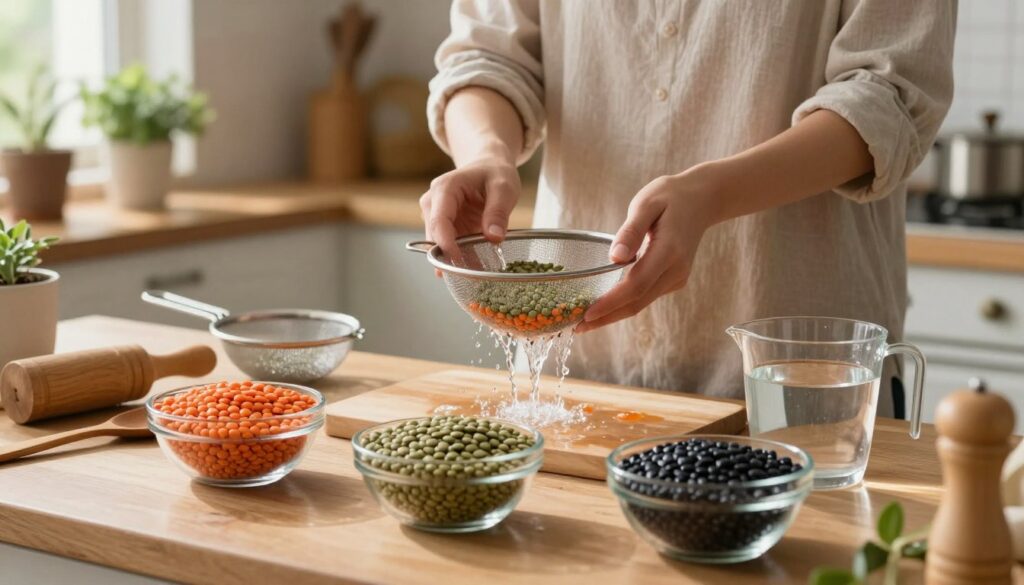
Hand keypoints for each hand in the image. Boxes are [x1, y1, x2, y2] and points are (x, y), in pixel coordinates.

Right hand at [420, 156, 520, 262]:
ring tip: (480, 268)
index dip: (446, 245)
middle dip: (452, 256)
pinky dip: (460, 256)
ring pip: (439, 245)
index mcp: (444, 189)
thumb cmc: (495, 173)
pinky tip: (475, 263)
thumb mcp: (504, 188)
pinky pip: (447, 246)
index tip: (460, 263)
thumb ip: (498, 211)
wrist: (488, 167)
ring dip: (457, 258)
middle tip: (476, 272)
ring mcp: (435, 216)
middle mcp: (433, 202)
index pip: (438, 221)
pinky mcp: (443, 227)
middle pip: (435, 237)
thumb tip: (494, 237)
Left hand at [577, 166, 721, 332]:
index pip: (636, 285)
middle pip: (637, 302)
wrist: (701, 200)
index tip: (586, 314)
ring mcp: (677, 277)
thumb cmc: (670, 196)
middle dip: (607, 317)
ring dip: (614, 314)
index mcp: (668, 251)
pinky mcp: (674, 279)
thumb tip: (614, 258)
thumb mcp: (646, 203)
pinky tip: (604, 306)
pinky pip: (646, 296)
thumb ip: (630, 231)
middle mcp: (675, 270)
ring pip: (641, 303)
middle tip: (577, 328)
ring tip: (584, 321)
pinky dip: (624, 304)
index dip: (610, 303)